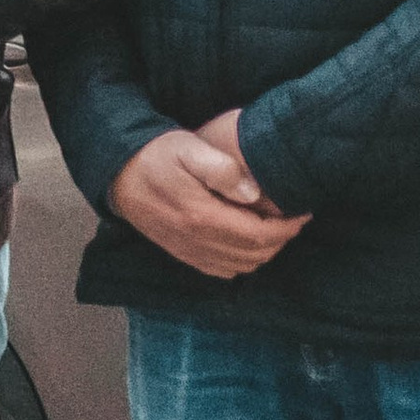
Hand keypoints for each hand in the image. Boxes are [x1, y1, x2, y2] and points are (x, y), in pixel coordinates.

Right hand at [109, 119, 307, 280]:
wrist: (118, 173)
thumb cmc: (156, 156)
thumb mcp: (189, 148)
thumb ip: (222, 169)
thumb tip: (254, 193)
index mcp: (201, 215)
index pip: (258, 234)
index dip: (287, 228)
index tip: (301, 212)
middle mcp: (195, 240)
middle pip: (253, 254)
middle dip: (280, 240)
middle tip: (292, 219)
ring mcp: (187, 250)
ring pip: (240, 265)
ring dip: (263, 252)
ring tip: (273, 229)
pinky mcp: (181, 253)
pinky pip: (220, 271)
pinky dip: (241, 263)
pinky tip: (245, 244)